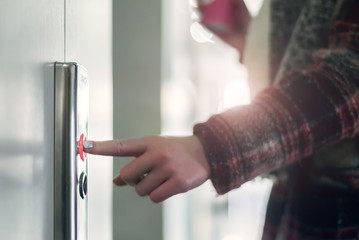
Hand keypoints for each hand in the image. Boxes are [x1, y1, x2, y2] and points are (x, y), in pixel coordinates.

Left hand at [84, 135, 209, 202]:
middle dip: (132, 180)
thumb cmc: (176, 151)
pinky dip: (158, 195)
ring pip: (140, 190)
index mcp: (149, 142)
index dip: (101, 146)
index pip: (120, 145)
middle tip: (145, 175)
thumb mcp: (155, 150)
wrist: (206, 152)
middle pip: (127, 176)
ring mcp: (168, 168)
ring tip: (161, 178)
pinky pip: (154, 197)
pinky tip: (169, 185)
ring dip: (147, 188)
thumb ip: (135, 163)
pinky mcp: (178, 182)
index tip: (85, 145)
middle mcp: (157, 153)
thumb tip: (116, 181)